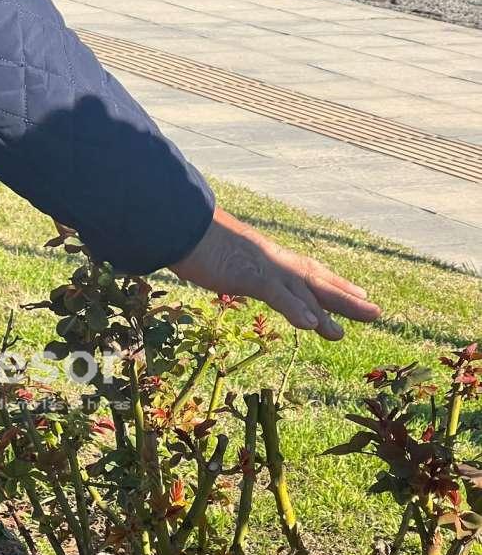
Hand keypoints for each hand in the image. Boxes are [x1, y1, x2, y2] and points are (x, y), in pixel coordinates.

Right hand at [170, 208, 380, 340]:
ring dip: (328, 310)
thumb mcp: (216, 252)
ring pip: (304, 291)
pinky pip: (277, 294)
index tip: (357, 292)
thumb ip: (225, 260)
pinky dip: (294, 309)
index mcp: (268, 256)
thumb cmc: (191, 235)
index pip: (307, 270)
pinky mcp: (248, 274)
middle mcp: (273, 260)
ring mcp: (263, 267)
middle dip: (346, 298)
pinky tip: (310, 326)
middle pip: (316, 281)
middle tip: (376, 313)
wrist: (179, 221)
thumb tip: (218, 262)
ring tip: (344, 334)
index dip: (333, 282)